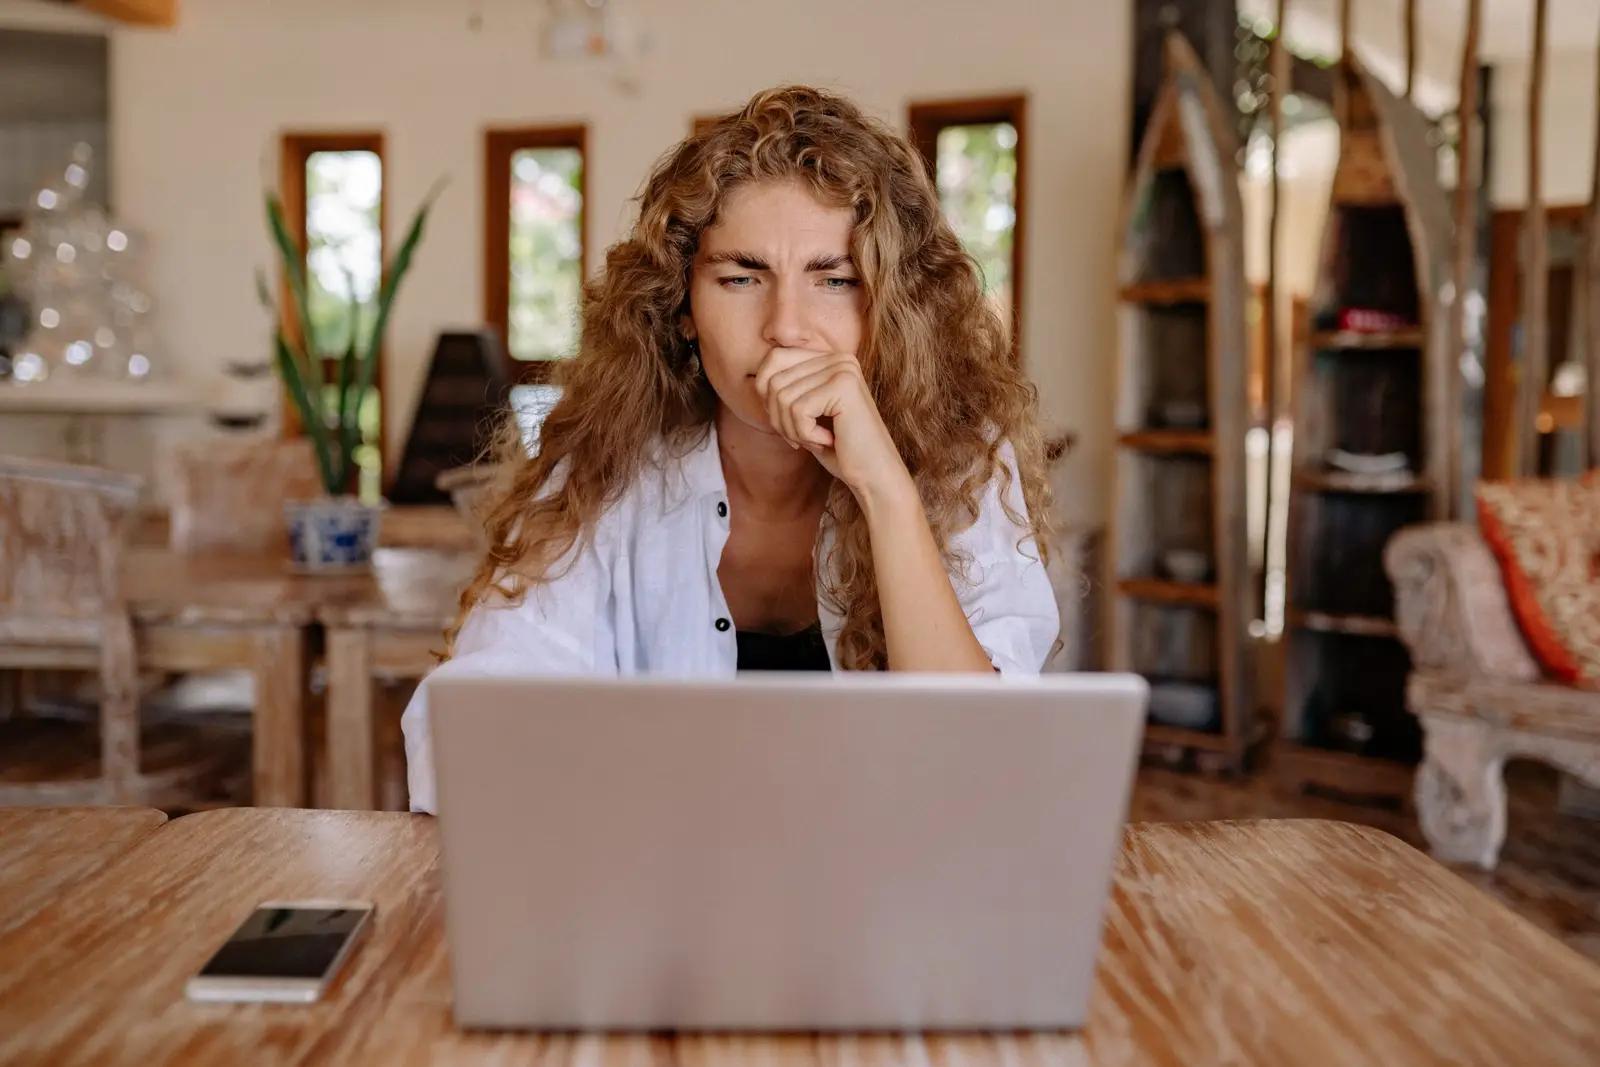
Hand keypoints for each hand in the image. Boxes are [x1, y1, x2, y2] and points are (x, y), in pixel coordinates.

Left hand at [753, 347, 912, 503]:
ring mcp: (842, 370)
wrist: (874, 476)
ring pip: (782, 396)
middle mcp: (838, 358)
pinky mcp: (843, 387)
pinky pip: (797, 411)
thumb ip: (786, 390)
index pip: (774, 360)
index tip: (788, 424)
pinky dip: (805, 434)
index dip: (768, 397)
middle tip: (802, 438)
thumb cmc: (839, 449)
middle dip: (779, 418)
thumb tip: (756, 379)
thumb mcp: (806, 415)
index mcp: (829, 359)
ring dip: (792, 429)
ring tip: (816, 440)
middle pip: (773, 380)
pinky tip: (828, 441)